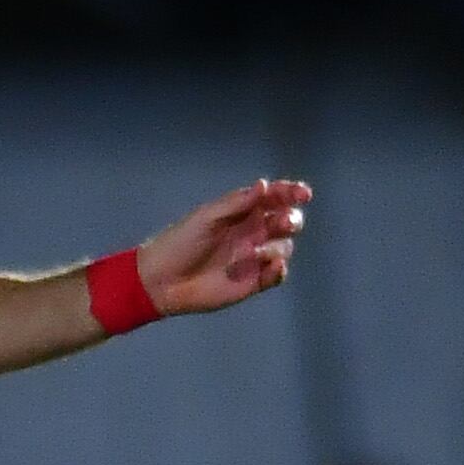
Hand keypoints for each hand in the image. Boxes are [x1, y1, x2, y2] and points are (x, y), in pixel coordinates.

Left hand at [133, 178, 309, 316]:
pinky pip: (277, 274)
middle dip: (291, 219)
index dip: (291, 193)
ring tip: (252, 252)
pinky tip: (271, 266)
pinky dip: (279, 270)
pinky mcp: (254, 280)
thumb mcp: (206, 218)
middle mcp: (253, 232)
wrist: (161, 280)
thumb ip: (236, 203)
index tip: (302, 193)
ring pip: (284, 247)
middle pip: (287, 221)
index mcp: (242, 212)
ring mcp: (256, 257)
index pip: (274, 198)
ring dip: (276, 246)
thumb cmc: (179, 243)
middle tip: (282, 222)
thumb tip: (264, 184)